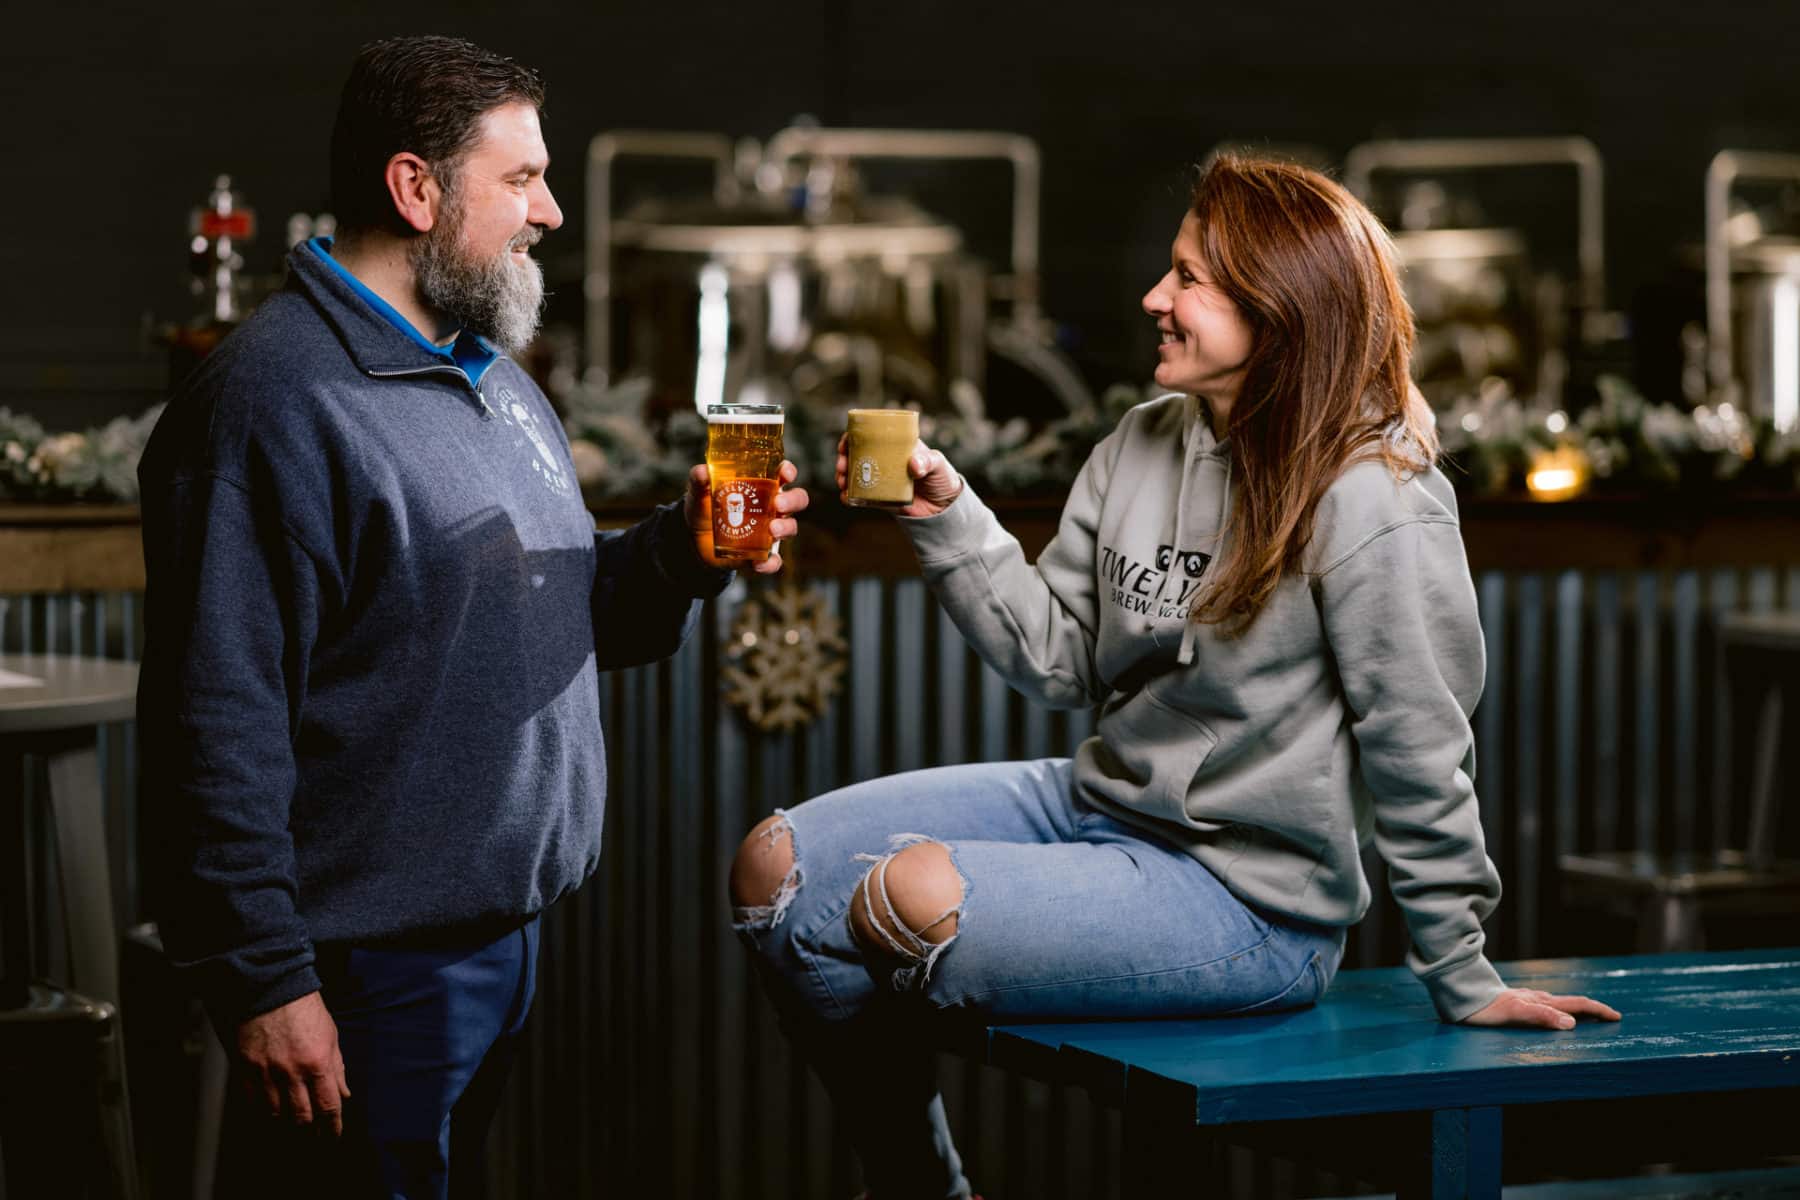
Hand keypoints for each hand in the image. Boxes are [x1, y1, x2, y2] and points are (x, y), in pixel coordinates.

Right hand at [233, 991, 350, 1133]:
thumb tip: (344, 1093)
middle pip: (301, 1116)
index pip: (328, 1106)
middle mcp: (292, 1071)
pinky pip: (253, 1101)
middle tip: (313, 1135)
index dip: (332, 1127)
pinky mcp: (246, 1068)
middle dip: (309, 1130)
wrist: (270, 988)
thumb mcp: (331, 1035)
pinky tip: (270, 1113)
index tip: (333, 1136)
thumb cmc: (304, 1009)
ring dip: (285, 1123)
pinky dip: (263, 1111)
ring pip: (276, 1113)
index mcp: (318, 1062)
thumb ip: (337, 1067)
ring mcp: (267, 1072)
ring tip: (291, 1125)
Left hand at [685, 460, 808, 574]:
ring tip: (772, 530)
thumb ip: (699, 480)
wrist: (694, 540)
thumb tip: (702, 472)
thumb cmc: (704, 508)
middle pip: (796, 500)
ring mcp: (770, 531)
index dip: (788, 471)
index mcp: (761, 485)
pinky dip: (770, 563)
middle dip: (792, 501)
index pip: (782, 474)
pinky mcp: (762, 553)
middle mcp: (771, 507)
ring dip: (786, 528)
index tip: (785, 473)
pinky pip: (775, 560)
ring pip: (790, 528)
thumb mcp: (699, 493)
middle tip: (778, 504)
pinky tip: (758, 564)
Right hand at [835, 435, 962, 518]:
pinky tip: (846, 496)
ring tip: (842, 481)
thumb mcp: (939, 464)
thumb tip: (913, 465)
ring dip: (843, 476)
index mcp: (896, 447)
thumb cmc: (943, 478)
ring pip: (854, 474)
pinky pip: (860, 496)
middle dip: (843, 458)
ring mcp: (881, 479)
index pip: (870, 436)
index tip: (845, 442)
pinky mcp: (880, 498)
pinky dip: (850, 496)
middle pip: (856, 455)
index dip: (853, 437)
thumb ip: (928, 462)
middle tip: (841, 465)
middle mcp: (885, 461)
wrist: (945, 508)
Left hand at [1461, 986, 1621, 1030]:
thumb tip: (1571, 1023)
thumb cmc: (1486, 1008)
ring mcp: (1526, 1000)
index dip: (1597, 1010)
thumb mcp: (1514, 1013)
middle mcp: (1537, 998)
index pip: (1577, 1004)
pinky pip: (1544, 1007)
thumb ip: (1541, 1016)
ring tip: (1587, 1017)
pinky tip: (1551, 1015)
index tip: (1616, 1017)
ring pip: (1558, 1004)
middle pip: (1571, 1003)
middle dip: (1592, 1010)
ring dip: (1576, 1010)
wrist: (1462, 996)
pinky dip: (1558, 1011)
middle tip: (1610, 1017)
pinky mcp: (1516, 1003)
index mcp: (1541, 1001)